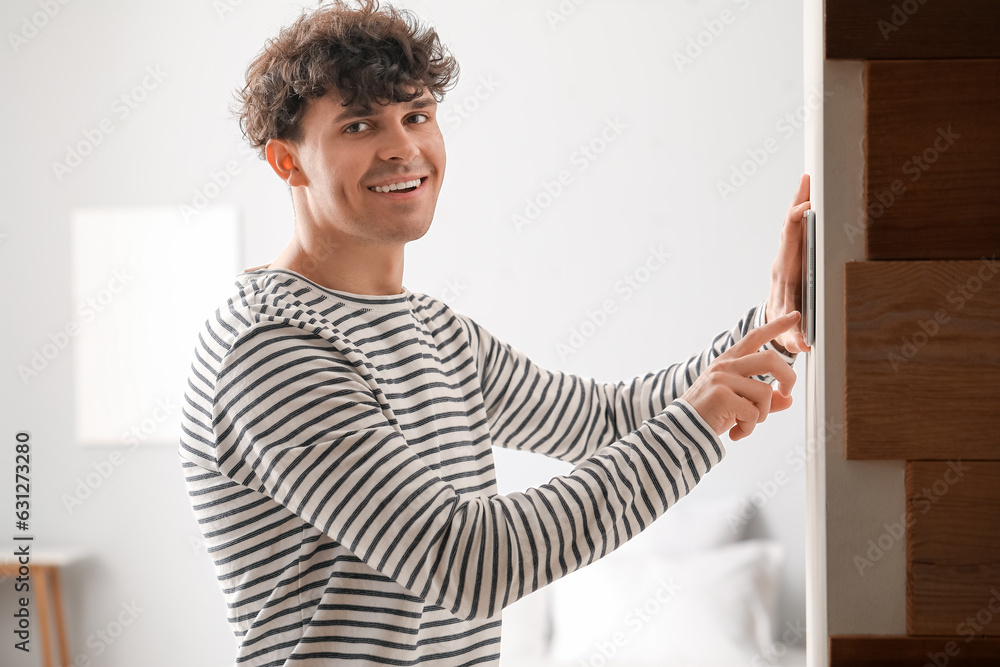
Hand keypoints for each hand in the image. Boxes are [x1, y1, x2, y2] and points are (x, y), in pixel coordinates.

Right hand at [680, 311, 799, 440]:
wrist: (683, 430)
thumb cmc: (710, 415)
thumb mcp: (739, 403)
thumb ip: (764, 400)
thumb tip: (788, 399)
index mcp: (728, 362)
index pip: (755, 337)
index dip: (776, 326)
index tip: (794, 316)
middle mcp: (725, 366)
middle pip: (770, 359)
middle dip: (788, 377)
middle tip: (786, 393)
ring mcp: (722, 378)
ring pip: (764, 392)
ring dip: (761, 415)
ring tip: (745, 424)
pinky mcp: (721, 395)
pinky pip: (753, 413)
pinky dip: (748, 429)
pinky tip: (736, 433)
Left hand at [766, 173, 811, 353]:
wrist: (775, 321)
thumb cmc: (783, 325)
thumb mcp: (786, 332)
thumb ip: (792, 337)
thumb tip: (801, 345)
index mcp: (784, 271)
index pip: (788, 242)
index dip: (795, 224)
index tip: (806, 208)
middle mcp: (786, 258)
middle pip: (791, 225)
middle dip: (798, 201)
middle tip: (808, 177)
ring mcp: (792, 255)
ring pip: (797, 224)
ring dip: (804, 199)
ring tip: (813, 176)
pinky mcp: (800, 255)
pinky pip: (804, 230)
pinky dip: (809, 211)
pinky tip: (818, 194)